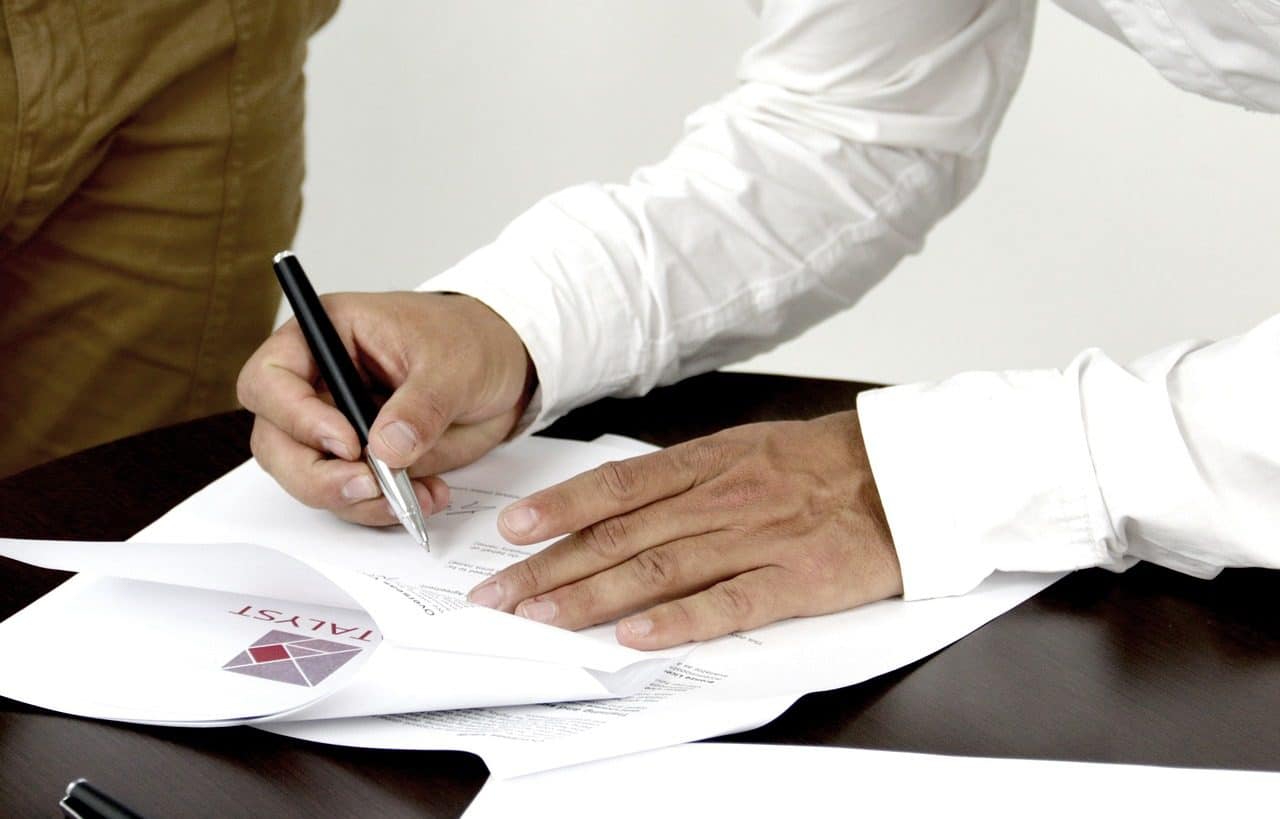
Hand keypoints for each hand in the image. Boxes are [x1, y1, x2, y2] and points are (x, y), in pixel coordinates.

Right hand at [237, 291, 532, 525]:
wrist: (505, 366)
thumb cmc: (470, 340)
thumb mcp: (454, 363)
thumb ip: (421, 405)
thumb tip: (386, 449)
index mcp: (325, 337)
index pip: (270, 381)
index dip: (295, 418)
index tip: (347, 442)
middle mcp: (318, 385)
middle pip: (276, 444)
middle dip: (317, 476)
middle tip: (370, 486)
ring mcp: (336, 427)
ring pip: (310, 480)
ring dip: (355, 500)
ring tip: (412, 496)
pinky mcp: (362, 462)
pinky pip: (353, 497)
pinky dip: (383, 508)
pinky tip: (427, 497)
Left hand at [468, 410, 902, 648]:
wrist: (907, 474)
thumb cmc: (824, 463)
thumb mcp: (748, 448)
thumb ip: (687, 476)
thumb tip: (623, 500)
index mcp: (709, 462)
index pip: (618, 489)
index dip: (560, 509)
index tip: (512, 531)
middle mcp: (722, 498)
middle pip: (622, 535)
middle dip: (553, 566)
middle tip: (502, 593)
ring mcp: (756, 539)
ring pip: (659, 570)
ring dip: (593, 597)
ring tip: (542, 619)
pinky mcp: (793, 581)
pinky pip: (727, 604)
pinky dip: (679, 622)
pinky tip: (636, 638)